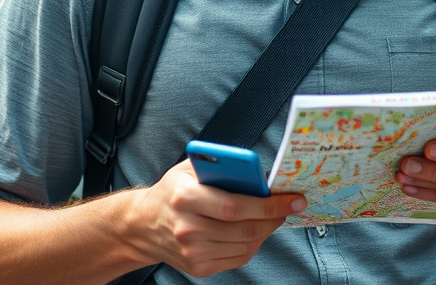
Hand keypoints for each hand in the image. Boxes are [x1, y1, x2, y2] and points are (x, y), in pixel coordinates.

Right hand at [128, 160, 305, 278]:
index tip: (292, 199)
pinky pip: (238, 258)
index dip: (268, 205)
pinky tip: (253, 231)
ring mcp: (193, 251)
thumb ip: (220, 167)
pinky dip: (252, 244)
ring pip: (246, 245)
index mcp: (185, 198)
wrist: (142, 225)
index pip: (235, 206)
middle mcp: (188, 228)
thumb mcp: (189, 170)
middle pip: (245, 228)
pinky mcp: (198, 267)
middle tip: (288, 207)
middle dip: (274, 218)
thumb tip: (259, 174)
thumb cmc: (172, 192)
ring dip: (265, 231)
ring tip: (271, 217)